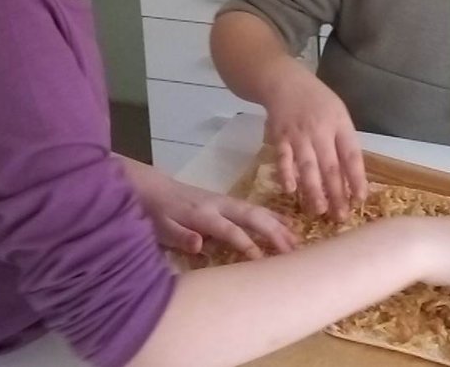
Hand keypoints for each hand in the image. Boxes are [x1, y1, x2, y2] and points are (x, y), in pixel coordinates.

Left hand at [135, 171, 297, 259]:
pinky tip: (287, 225)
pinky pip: (254, 209)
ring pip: (257, 211)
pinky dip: (273, 217)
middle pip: (251, 216)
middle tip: (293, 251)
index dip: (246, 244)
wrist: (152, 188)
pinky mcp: (227, 202)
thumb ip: (180, 236)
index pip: (230, 230)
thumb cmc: (156, 213)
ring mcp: (225, 202)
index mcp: (203, 214)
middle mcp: (219, 205)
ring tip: (298, 241)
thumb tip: (199, 245)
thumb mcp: (161, 227)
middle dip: (273, 233)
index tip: (263, 261)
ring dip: (278, 225)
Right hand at [263, 74, 367, 219]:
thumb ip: (345, 142)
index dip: (357, 179)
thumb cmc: (317, 101)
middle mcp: (320, 131)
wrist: (284, 81)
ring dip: (313, 190)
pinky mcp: (279, 137)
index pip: (352, 156)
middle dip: (337, 194)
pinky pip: (283, 158)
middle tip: (341, 217)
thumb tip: (353, 178)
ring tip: (320, 211)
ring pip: (308, 166)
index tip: (360, 200)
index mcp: (340, 125)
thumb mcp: (339, 114)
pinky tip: (290, 190)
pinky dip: (285, 174)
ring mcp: (299, 134)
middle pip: (331, 166)